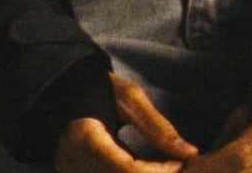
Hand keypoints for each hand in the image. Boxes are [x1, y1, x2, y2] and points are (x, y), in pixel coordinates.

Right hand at [53, 75, 197, 172]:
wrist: (61, 90)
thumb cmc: (97, 88)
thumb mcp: (129, 97)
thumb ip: (159, 127)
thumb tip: (190, 154)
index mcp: (83, 138)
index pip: (129, 171)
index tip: (180, 163)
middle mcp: (71, 162)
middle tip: (175, 167)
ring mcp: (69, 172)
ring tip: (162, 169)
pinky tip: (144, 171)